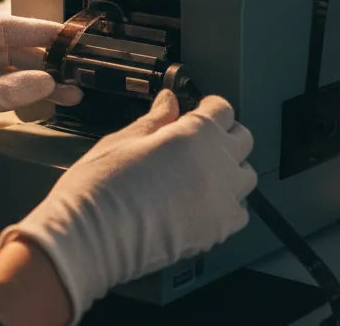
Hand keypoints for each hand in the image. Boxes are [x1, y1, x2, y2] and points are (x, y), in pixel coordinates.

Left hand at [0, 16, 78, 219]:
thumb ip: (7, 91)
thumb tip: (44, 81)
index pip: (1, 28)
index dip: (35, 30)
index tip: (63, 34)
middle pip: (9, 51)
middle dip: (42, 61)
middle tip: (73, 66)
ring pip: (9, 75)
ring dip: (37, 82)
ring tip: (70, 90)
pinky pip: (2, 94)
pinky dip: (23, 98)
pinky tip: (45, 102)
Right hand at [0, 91, 256, 323]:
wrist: (93, 237)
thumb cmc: (101, 185)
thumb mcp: (123, 139)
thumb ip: (155, 120)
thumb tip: (169, 102)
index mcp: (195, 135)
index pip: (223, 110)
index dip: (208, 107)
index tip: (195, 110)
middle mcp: (217, 165)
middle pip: (242, 139)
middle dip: (223, 134)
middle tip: (197, 139)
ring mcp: (222, 201)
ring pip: (245, 175)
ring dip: (229, 168)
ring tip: (200, 171)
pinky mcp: (218, 232)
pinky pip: (239, 211)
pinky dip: (227, 203)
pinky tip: (201, 201)